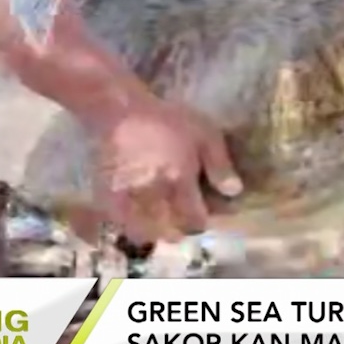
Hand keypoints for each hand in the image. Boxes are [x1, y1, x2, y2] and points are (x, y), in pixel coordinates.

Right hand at [92, 97, 241, 241]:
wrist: (120, 110)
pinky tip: (141, 217)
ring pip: (147, 233)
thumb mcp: (204, 134)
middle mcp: (154, 196)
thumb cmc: (167, 119)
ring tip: (164, 220)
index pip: (195, 221)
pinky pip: (122, 225)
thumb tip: (234, 192)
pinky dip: (134, 227)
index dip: (202, 221)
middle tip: (184, 217)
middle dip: (181, 229)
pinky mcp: (109, 198)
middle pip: (171, 232)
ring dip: (158, 231)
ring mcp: (129, 200)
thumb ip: (220, 165)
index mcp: (180, 182)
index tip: (203, 213)